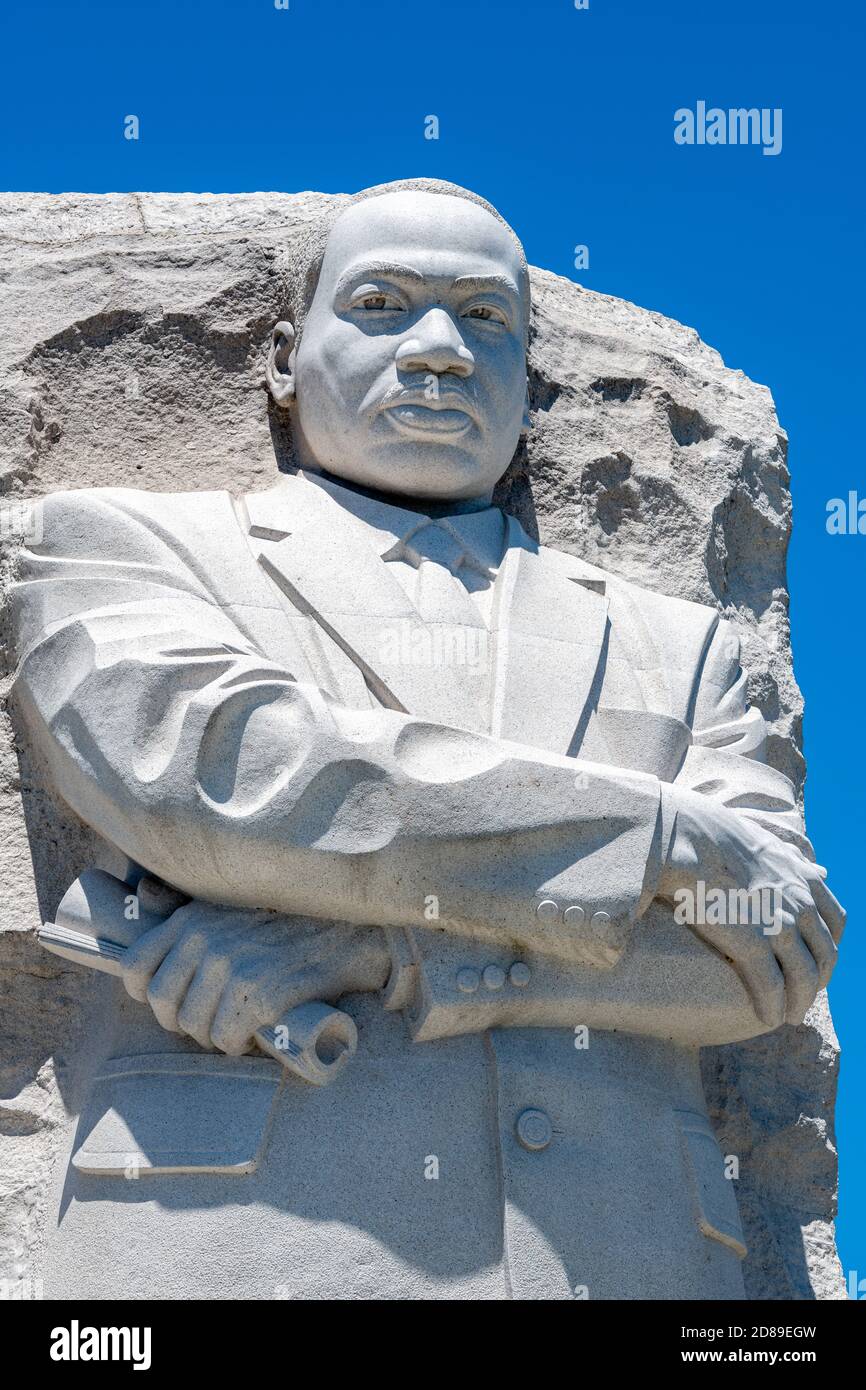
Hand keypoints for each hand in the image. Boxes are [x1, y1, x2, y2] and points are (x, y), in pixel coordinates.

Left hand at [121, 901, 390, 1054]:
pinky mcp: (259, 995)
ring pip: (195, 1027)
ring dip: (213, 1035)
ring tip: (235, 1026)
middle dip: (184, 1020)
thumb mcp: (230, 902)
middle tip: (212, 1019)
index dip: (148, 993)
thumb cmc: (288, 922)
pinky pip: (227, 1038)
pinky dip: (236, 1044)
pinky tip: (251, 1035)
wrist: (347, 934)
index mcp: (192, 918)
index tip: (174, 1001)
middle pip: (163, 1004)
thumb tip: (143, 893)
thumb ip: (186, 904)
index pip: (136, 967)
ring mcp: (232, 968)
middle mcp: (206, 939)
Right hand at [658, 786, 844, 1026]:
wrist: (683, 836)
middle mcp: (799, 902)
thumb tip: (822, 869)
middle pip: (824, 955)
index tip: (817, 960)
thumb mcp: (767, 842)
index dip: (829, 946)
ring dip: (799, 1002)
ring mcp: (778, 924)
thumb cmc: (714, 836)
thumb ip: (797, 861)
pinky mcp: (751, 942)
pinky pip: (771, 986)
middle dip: (817, 980)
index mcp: (803, 878)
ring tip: (789, 1016)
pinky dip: (773, 1006)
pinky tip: (768, 1018)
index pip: (835, 921)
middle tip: (803, 996)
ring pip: (803, 977)